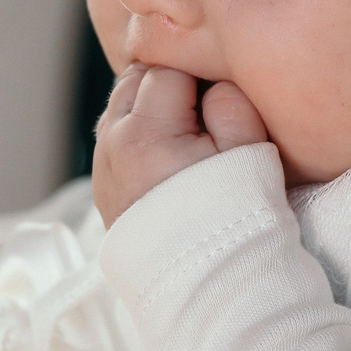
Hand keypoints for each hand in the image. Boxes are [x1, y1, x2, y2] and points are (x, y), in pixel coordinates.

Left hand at [92, 63, 268, 225]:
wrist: (206, 285)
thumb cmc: (232, 220)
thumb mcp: (248, 154)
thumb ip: (233, 101)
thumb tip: (213, 78)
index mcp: (145, 132)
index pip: (168, 65)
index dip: (200, 71)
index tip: (220, 94)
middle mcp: (112, 144)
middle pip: (137, 77)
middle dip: (171, 81)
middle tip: (206, 109)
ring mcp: (102, 165)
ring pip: (122, 102)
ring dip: (151, 103)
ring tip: (189, 129)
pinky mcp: (103, 184)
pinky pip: (115, 134)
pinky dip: (138, 129)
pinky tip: (169, 150)